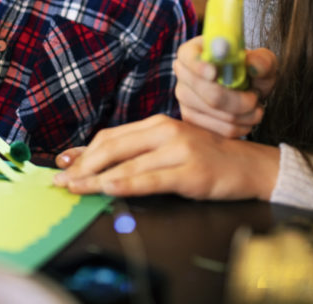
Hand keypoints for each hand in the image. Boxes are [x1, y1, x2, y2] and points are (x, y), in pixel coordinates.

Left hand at [52, 114, 279, 199]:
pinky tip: (108, 188)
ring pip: (127, 165)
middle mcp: (165, 131)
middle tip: (62, 181)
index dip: (83, 152)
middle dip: (82, 166)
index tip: (62, 165)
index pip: (110, 136)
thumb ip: (137, 152)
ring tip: (75, 189)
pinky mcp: (190, 171)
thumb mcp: (170, 147)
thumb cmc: (207, 158)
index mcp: (157, 124)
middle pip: (113, 147)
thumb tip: (92, 161)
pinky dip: (127, 183)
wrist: (250, 165)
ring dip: (96, 179)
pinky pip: (151, 179)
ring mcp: (178, 150)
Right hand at [174, 36, 277, 137]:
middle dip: (239, 99)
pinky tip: (247, 117)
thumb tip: (253, 65)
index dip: (200, 66)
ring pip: (218, 113)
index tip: (215, 73)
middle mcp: (183, 74)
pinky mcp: (191, 122)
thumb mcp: (261, 60)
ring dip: (246, 114)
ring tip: (254, 105)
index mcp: (192, 52)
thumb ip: (261, 60)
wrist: (246, 90)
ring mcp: (184, 99)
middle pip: (208, 92)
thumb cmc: (249, 71)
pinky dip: (241, 127)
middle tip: (256, 96)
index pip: (188, 56)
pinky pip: (220, 130)